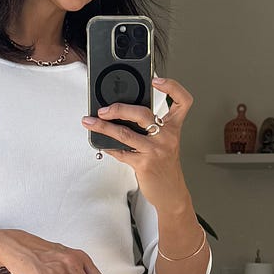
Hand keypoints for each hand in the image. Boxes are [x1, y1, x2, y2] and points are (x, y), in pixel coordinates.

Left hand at [82, 74, 192, 201]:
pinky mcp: (144, 164)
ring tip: (90, 122)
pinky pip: (120, 152)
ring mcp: (156, 150)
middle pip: (143, 113)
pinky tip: (101, 143)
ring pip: (125, 133)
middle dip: (119, 108)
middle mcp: (167, 137)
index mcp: (173, 128)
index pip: (182, 101)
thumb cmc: (165, 166)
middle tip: (103, 109)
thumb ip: (150, 128)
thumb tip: (121, 114)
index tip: (156, 80)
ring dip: (103, 127)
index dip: (172, 86)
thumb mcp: (164, 143)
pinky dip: (108, 147)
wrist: (171, 193)